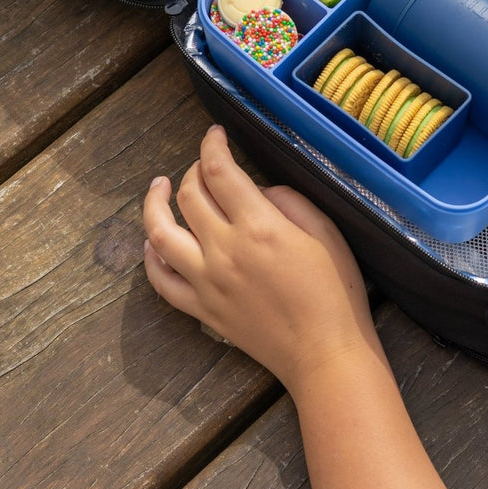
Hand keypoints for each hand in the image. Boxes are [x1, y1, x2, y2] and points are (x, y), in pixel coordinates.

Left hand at [142, 126, 375, 393]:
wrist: (325, 354)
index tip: (215, 134)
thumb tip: (258, 191)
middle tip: (204, 164)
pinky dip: (152, 257)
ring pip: (161, 234)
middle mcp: (223, 250)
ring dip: (155, 204)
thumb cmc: (335, 292)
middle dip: (193, 170)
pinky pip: (161, 280)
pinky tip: (154, 242)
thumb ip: (288, 200)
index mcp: (258, 226)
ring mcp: (206, 282)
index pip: (218, 171)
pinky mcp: (201, 310)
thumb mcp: (325, 231)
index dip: (212, 145)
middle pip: (189, 196)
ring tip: (160, 188)